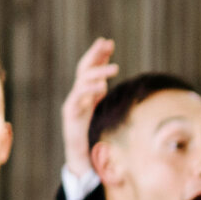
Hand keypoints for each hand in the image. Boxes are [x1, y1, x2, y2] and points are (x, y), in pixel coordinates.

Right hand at [61, 38, 116, 179]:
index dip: (99, 55)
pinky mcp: (71, 115)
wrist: (82, 157)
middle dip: (94, 55)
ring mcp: (73, 104)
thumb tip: (129, 90)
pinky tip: (101, 86)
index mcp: (88, 93)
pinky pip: (77, 99)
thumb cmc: (97, 137)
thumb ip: (113, 101)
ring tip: (115, 68)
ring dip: (98, 73)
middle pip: (84, 69)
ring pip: (81, 82)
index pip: (91, 69)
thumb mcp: (108, 114)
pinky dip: (89, 90)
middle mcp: (78, 95)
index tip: (108, 42)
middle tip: (106, 43)